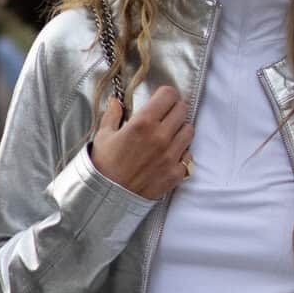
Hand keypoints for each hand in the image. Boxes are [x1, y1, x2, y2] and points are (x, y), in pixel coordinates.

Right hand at [90, 84, 193, 198]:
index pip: (169, 95)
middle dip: (174, 109)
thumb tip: (115, 101)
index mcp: (143, 122)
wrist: (107, 197)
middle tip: (165, 116)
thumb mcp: (104, 136)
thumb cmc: (104, 165)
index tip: (161, 100)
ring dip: (180, 130)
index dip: (165, 95)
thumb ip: (112, 114)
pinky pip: (188, 156)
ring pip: (189, 131)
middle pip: (182, 110)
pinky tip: (169, 155)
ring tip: (168, 135)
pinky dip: (182, 153)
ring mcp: (171, 156)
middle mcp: (161, 136)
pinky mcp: (176, 173)